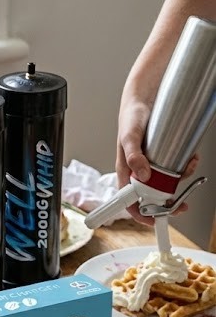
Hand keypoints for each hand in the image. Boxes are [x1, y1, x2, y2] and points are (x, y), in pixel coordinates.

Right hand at [116, 89, 197, 225]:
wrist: (144, 96)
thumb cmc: (131, 116)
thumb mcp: (130, 136)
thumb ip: (133, 156)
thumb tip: (142, 175)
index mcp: (126, 173)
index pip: (130, 202)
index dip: (141, 215)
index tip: (154, 220)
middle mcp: (138, 171)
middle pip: (152, 196)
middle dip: (168, 201)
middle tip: (182, 204)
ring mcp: (152, 164)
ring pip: (166, 182)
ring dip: (180, 181)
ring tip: (189, 169)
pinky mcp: (163, 155)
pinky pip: (175, 167)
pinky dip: (185, 166)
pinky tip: (190, 159)